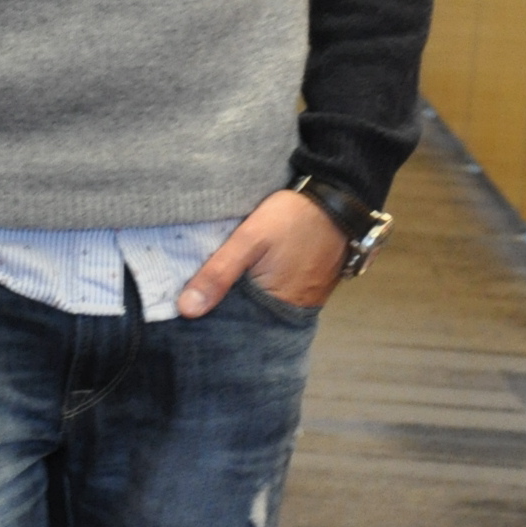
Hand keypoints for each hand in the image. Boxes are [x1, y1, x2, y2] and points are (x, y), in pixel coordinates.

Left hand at [177, 189, 345, 317]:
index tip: (190, 318)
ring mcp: (307, 299)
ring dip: (246, 302)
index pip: (239, 329)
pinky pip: (281, 295)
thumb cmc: (293, 219)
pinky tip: (247, 280)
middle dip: (230, 314)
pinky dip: (264, 291)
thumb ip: (218, 273)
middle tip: (198, 303)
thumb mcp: (249, 239)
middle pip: (253, 320)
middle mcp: (295, 312)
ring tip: (218, 292)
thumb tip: (186, 310)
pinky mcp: (313, 285)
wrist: (339, 197)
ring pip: (266, 308)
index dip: (216, 323)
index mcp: (277, 309)